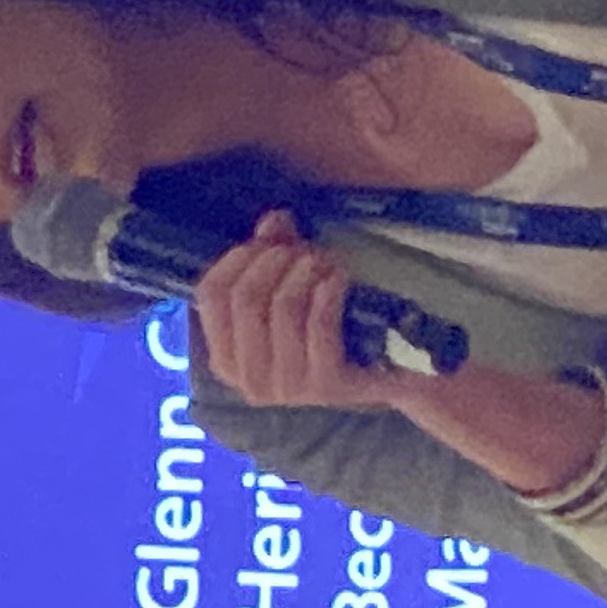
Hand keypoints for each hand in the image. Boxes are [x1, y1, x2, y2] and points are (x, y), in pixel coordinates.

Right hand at [190, 212, 606, 492]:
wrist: (396, 369)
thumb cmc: (336, 326)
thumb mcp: (296, 289)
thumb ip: (275, 254)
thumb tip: (274, 219)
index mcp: (227, 360)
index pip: (210, 295)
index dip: (238, 256)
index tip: (271, 241)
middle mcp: (249, 381)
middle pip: (243, 298)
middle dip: (275, 260)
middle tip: (306, 249)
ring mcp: (286, 388)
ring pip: (280, 307)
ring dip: (305, 270)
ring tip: (326, 260)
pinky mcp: (324, 385)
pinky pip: (317, 323)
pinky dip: (328, 290)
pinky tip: (339, 277)